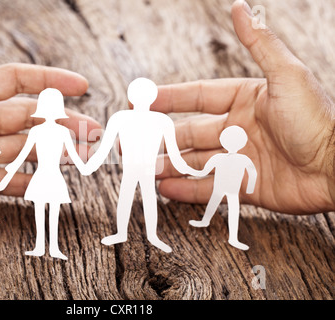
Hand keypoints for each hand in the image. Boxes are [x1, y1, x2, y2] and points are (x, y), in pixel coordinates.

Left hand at [0, 20, 100, 212]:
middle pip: (32, 118)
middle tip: (92, 130)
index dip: (51, 81)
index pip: (19, 82)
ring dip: (55, 152)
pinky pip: (8, 181)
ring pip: (26, 149)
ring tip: (81, 155)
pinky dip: (29, 183)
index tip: (80, 86)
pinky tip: (49, 185)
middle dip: (64, 122)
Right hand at [155, 1, 334, 213]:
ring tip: (142, 168)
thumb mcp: (286, 76)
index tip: (141, 101)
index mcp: (244, 100)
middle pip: (188, 132)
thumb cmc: (318, 118)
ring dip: (167, 164)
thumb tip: (239, 6)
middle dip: (159, 137)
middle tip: (131, 143)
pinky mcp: (244, 186)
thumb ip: (258, 44)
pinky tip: (164, 188)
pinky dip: (186, 188)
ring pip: (194, 160)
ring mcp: (238, 158)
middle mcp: (237, 128)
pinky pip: (209, 187)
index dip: (168, 98)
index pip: (197, 96)